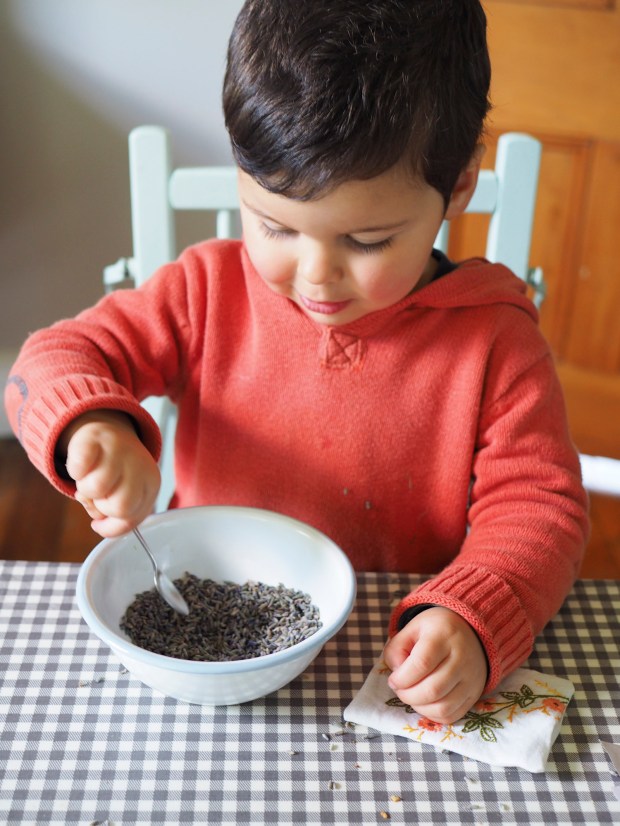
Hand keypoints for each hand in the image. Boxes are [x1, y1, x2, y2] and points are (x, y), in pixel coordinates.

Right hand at [60, 410, 160, 537]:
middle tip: (99, 495)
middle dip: (102, 508)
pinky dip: (74, 472)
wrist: (107, 434)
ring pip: (97, 489)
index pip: (133, 518)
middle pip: (119, 507)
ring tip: (90, 479)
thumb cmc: (116, 473)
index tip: (99, 524)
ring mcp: (119, 449)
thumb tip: (99, 522)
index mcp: (151, 483)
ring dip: (86, 490)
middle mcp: (140, 465)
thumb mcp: (125, 495)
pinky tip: (81, 466)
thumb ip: (116, 515)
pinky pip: (79, 468)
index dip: (111, 527)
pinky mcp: (95, 438)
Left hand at [382, 606, 486, 724]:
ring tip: (411, 696)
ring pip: (443, 707)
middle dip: (408, 695)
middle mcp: (462, 658)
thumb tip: (396, 673)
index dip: (402, 678)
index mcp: (444, 635)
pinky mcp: (475, 694)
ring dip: (419, 707)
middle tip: (400, 689)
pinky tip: (424, 703)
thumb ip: (397, 648)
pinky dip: (432, 715)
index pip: (422, 664)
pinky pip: (452, 715)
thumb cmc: (436, 631)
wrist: (471, 633)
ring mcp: (471, 679)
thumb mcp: (412, 628)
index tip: (393, 680)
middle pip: (433, 690)